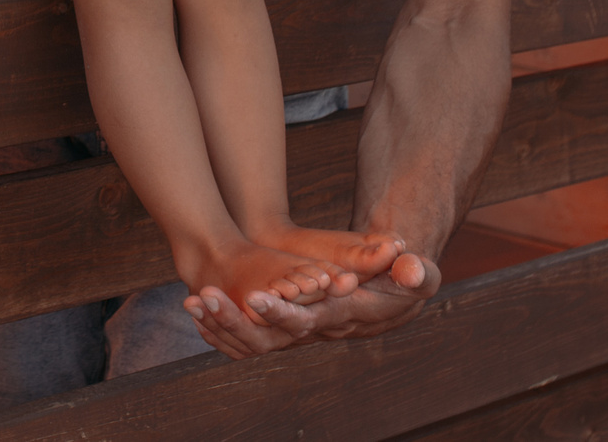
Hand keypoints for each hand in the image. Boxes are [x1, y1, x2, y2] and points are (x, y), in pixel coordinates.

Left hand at [189, 250, 438, 354]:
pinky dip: (219, 330)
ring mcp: (300, 332)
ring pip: (252, 342)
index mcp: (343, 318)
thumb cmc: (405, 279)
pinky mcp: (288, 329)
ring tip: (190, 300)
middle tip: (204, 295)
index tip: (255, 297)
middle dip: (236, 319)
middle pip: (271, 337)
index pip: (309, 320)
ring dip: (220, 324)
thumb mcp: (417, 272)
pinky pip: (246, 341)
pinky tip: (194, 311)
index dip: (283, 313)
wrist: (391, 292)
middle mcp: (317, 331)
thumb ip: (417, 273)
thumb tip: (410, 265)